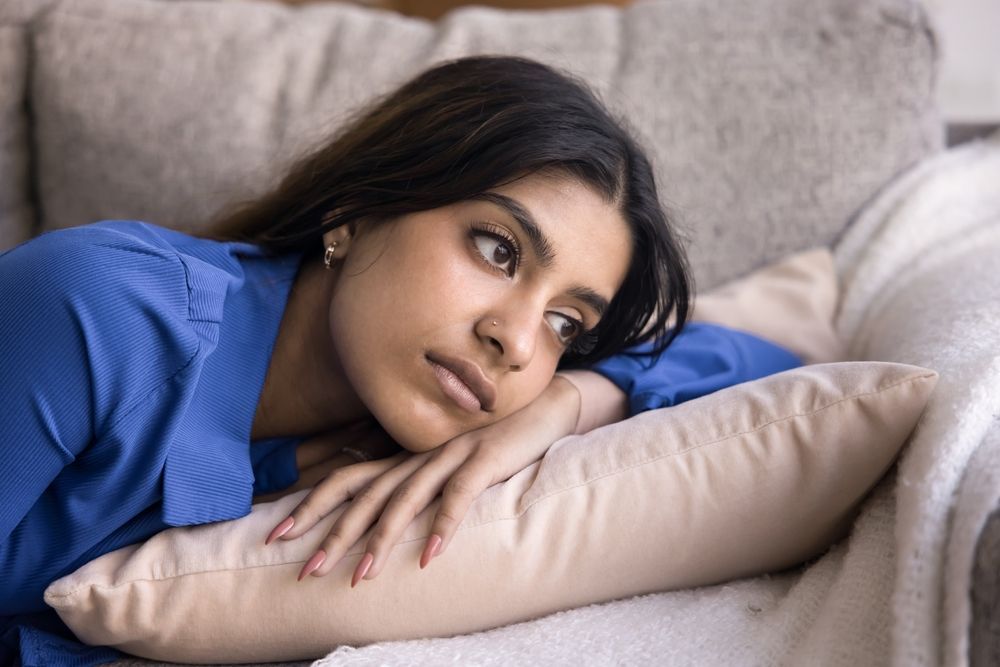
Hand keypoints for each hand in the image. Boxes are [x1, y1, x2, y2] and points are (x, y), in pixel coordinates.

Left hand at [263, 374, 580, 585]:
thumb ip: (417, 488)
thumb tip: (383, 523)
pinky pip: (458, 496)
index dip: (311, 506)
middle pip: (366, 495)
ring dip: (382, 540)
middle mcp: (419, 456)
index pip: (346, 480)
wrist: (540, 410)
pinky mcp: (484, 460)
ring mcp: (451, 456)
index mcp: (406, 459)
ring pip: (405, 498)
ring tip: (362, 576)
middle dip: (334, 534)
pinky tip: (430, 557)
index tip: (277, 535)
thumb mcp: (446, 469)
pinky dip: (442, 526)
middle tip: (308, 570)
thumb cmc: (491, 445)